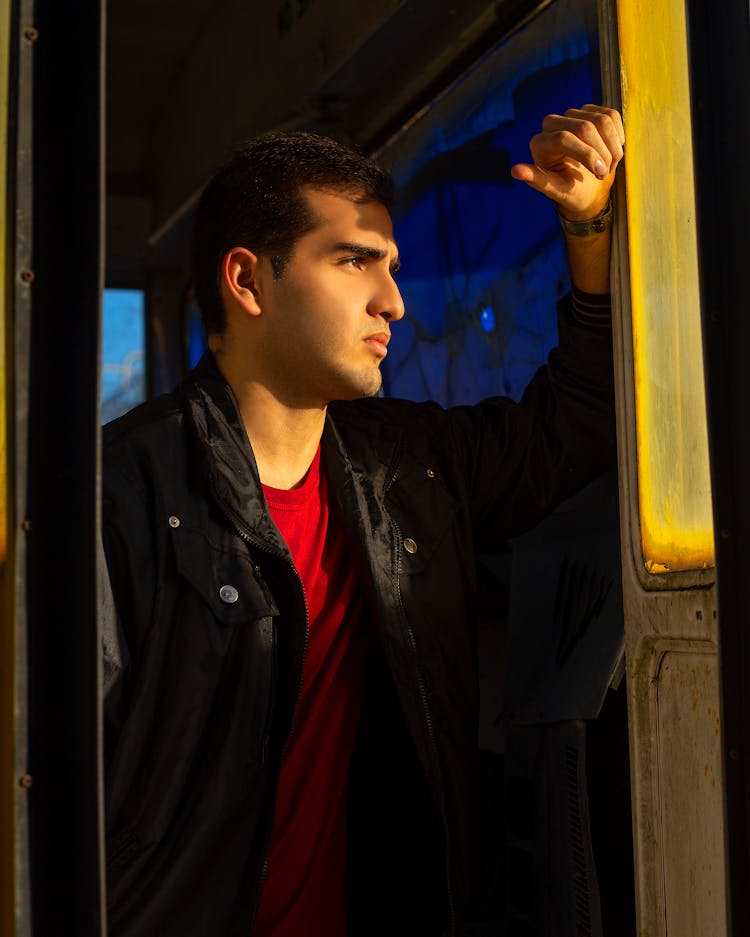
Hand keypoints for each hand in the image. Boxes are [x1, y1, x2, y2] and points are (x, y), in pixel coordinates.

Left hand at [511, 104, 623, 220]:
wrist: (587, 187)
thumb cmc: (569, 192)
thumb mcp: (555, 190)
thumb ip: (537, 180)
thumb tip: (515, 170)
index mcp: (540, 143)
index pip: (564, 138)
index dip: (587, 154)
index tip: (600, 173)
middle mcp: (552, 124)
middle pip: (585, 127)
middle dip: (601, 153)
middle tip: (603, 173)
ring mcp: (573, 114)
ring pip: (602, 120)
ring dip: (612, 148)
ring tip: (608, 166)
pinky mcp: (592, 111)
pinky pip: (612, 117)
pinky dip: (618, 138)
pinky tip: (612, 153)